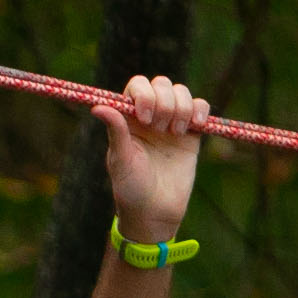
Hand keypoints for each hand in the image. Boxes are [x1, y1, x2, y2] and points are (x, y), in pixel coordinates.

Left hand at [100, 74, 209, 244]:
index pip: (137, 86)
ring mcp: (171, 123)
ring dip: (181, 106)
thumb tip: (97, 107)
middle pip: (161, 84)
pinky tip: (194, 126)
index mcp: (128, 118)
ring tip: (174, 133)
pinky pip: (200, 106)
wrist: (155, 212)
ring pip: (181, 92)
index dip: (144, 94)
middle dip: (164, 101)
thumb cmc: (130, 188)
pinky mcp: (191, 133)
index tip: (144, 117)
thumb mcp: (121, 160)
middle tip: (159, 128)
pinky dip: (200, 109)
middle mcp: (149, 116)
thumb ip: (116, 131)